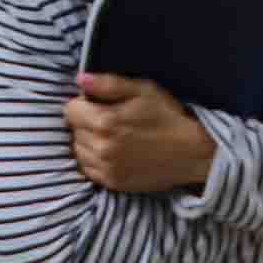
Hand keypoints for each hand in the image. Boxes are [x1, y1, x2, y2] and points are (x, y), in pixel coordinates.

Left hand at [66, 73, 217, 195]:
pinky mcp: (112, 183)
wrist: (192, 152)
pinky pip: (88, 169)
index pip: (70, 110)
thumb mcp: (143, 90)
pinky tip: (113, 152)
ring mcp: (106, 168)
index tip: (98, 104)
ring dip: (88, 142)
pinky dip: (94, 160)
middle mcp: (102, 147)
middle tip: (109, 120)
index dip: (82, 104)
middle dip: (86, 122)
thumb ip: (108, 84)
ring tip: (111, 136)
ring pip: (78, 151)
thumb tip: (80, 79)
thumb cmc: (168, 116)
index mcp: (106, 122)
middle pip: (73, 131)